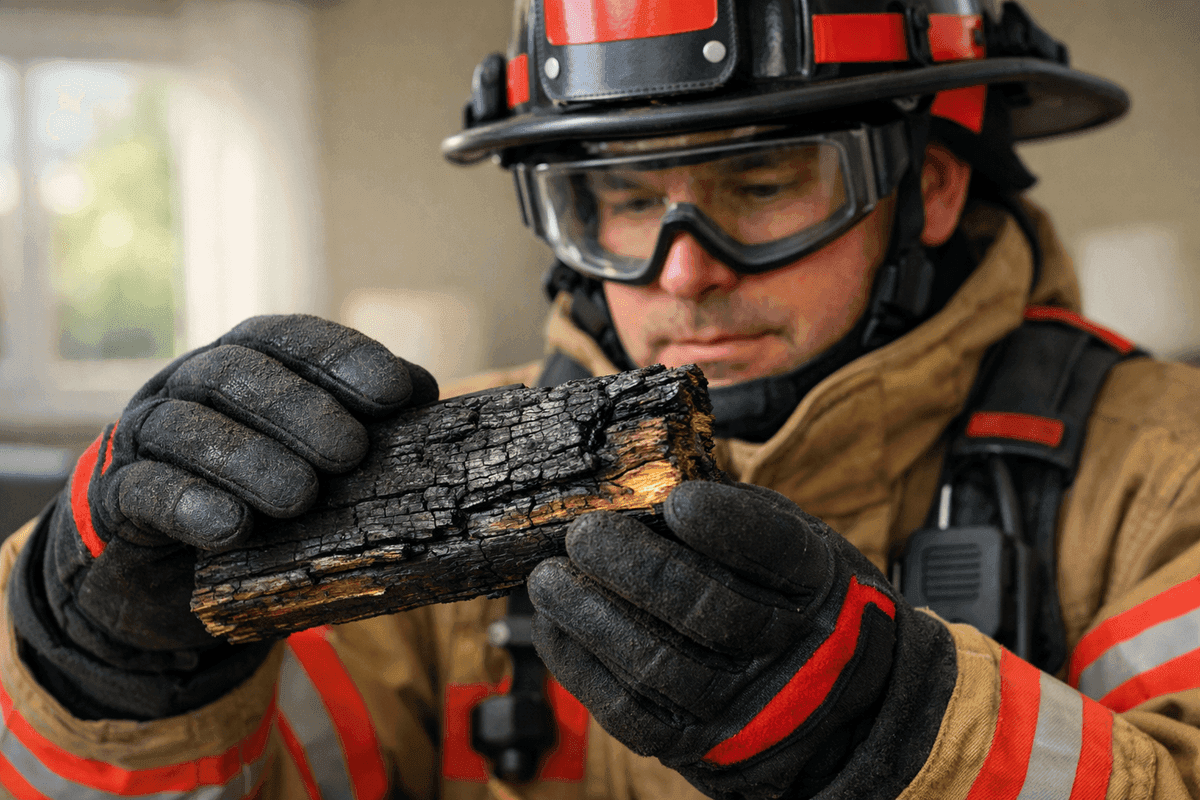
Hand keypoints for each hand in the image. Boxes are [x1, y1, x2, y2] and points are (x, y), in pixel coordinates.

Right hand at [12, 315, 435, 717]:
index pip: (292, 338)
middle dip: (300, 409)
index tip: (394, 394)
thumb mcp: (317, 454)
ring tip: (298, 496)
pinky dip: (188, 504)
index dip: (343, 358)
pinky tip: (229, 527)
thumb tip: (422, 392)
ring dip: (248, 458)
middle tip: (350, 453)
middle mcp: (193, 385)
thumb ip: (364, 421)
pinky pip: (145, 491)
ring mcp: (149, 436)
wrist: (170, 570)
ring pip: (189, 428)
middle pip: (238, 374)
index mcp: (249, 361)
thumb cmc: (265, 493)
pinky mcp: (117, 498)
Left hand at [528, 482, 954, 799]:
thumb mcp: (785, 538)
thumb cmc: (781, 594)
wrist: (824, 702)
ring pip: (660, 665)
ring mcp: (742, 706)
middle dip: (636, 569)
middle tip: (584, 534)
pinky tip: (555, 627)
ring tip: (548, 579)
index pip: (778, 553)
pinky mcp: (697, 746)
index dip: (727, 526)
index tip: (678, 500)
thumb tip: (643, 481)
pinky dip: (581, 667)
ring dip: (590, 617)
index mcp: (816, 583)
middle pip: (710, 611)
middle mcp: (788, 650)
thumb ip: (731, 513)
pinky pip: (630, 714)